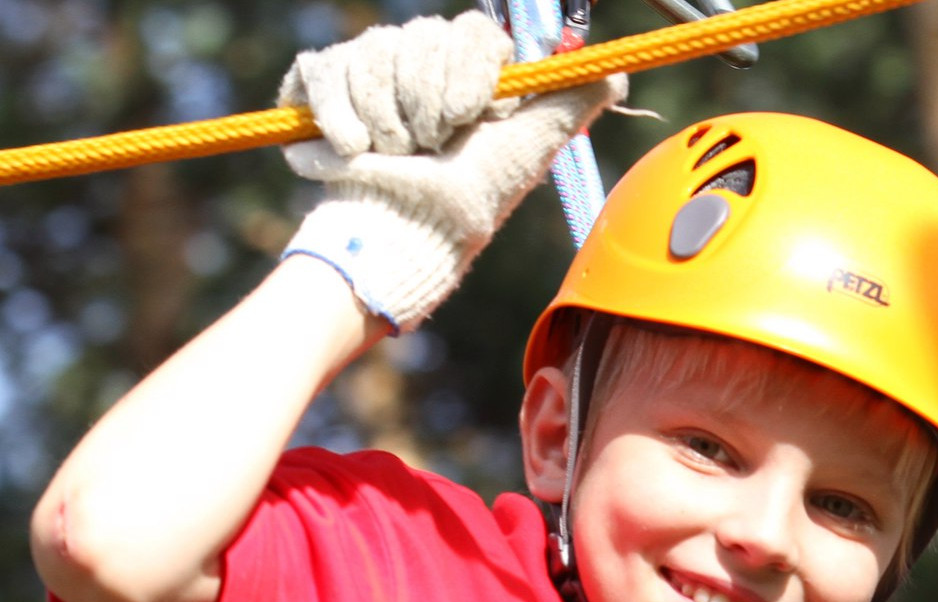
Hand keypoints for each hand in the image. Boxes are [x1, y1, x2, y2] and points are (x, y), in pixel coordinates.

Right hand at [277, 11, 625, 329]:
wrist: (406, 232)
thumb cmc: (471, 196)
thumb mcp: (530, 146)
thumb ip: (572, 104)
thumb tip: (615, 74)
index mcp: (470, 69)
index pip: (473, 32)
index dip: (471, 75)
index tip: (471, 116)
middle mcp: (419, 60)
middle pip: (423, 38)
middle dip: (430, 103)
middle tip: (434, 144)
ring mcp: (369, 69)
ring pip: (375, 52)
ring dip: (388, 118)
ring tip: (397, 154)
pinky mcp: (321, 83)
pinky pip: (326, 68)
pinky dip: (340, 116)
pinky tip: (354, 150)